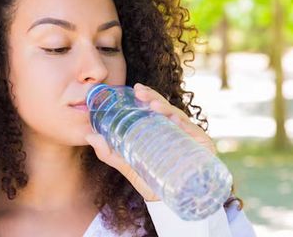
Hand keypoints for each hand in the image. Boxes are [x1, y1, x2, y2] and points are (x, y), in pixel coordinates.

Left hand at [84, 82, 216, 201]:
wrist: (170, 205)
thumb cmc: (151, 181)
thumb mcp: (128, 165)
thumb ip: (109, 152)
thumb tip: (90, 136)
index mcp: (162, 130)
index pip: (156, 109)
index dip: (148, 96)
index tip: (136, 88)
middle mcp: (177, 130)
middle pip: (167, 110)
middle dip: (154, 98)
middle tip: (140, 92)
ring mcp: (190, 138)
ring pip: (180, 119)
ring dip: (168, 110)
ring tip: (154, 106)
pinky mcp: (202, 149)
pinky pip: (196, 135)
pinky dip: (187, 127)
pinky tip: (178, 123)